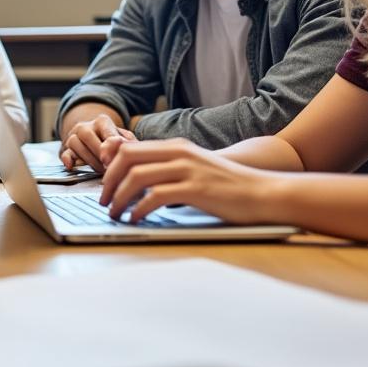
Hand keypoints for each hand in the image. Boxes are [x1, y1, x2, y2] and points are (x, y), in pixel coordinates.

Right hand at [60, 114, 134, 172]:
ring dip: (89, 160)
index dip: (110, 147)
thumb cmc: (111, 141)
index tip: (114, 160)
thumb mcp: (123, 137)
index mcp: (102, 121)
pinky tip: (72, 166)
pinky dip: (67, 159)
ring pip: (75, 144)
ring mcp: (73, 136)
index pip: (106, 131)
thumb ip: (128, 142)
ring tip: (100, 170)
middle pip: (88, 136)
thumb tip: (130, 147)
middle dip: (99, 154)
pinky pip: (64, 152)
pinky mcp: (65, 149)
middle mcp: (85, 126)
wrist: (93, 139)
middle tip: (109, 168)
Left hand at [97, 138, 278, 224]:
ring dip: (119, 197)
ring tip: (115, 213)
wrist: (263, 192)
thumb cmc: (228, 186)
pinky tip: (135, 219)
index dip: (109, 166)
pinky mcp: (196, 189)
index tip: (103, 185)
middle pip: (127, 159)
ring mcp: (187, 169)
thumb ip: (168, 169)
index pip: (129, 148)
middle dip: (108, 181)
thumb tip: (138, 180)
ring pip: (137, 176)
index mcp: (175, 147)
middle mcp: (178, 153)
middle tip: (104, 201)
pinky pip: (156, 196)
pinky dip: (139, 209)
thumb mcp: (194, 169)